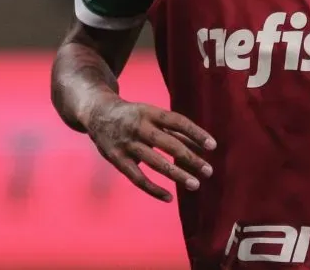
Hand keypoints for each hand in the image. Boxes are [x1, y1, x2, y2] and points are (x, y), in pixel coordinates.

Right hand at [83, 95, 216, 201]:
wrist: (97, 112)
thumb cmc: (133, 115)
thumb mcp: (151, 114)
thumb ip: (173, 130)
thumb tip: (199, 145)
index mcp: (149, 112)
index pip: (177, 122)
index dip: (195, 133)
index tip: (212, 146)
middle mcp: (138, 127)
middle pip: (168, 144)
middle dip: (190, 158)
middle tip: (208, 171)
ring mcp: (127, 144)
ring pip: (155, 163)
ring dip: (177, 174)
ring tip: (195, 185)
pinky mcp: (117, 160)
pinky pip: (137, 178)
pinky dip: (153, 189)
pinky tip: (169, 197)